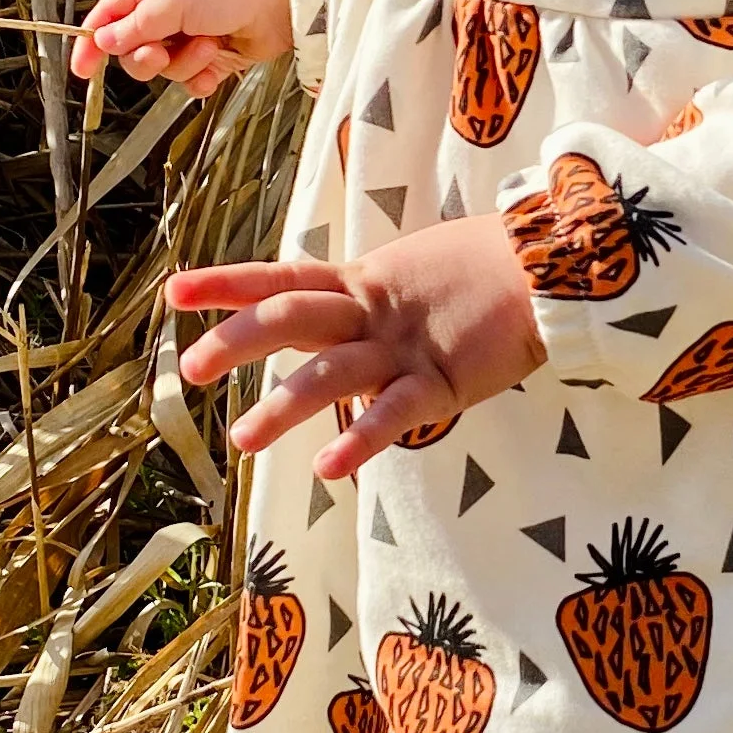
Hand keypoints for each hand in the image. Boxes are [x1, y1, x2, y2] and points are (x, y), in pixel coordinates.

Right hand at [72, 0, 293, 90]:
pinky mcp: (214, 56)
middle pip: (134, 48)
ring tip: (207, 45)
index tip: (82, 67)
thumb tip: (106, 41)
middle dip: (145, 57)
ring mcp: (192, 33)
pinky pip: (191, 80)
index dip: (93, 41)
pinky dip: (201, 77)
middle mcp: (170, 8)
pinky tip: (215, 64)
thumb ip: (138, 24)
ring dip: (183, 63)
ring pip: (164, 68)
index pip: (110, 15)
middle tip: (159, 52)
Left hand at [170, 217, 547, 475]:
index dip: (227, 284)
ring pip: (332, 373)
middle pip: (292, 319)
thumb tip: (334, 313)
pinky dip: (361, 439)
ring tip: (242, 440)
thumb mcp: (415, 273)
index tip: (174, 292)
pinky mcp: (445, 380)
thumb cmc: (489, 270)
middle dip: (236, 341)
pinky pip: (396, 413)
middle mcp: (374, 310)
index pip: (282, 278)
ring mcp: (406, 345)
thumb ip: (371, 297)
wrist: (558, 265)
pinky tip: (328, 467)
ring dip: (283, 406)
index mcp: (364, 280)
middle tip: (189, 369)